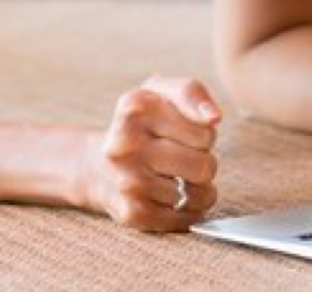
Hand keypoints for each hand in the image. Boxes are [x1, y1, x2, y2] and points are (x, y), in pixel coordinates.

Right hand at [80, 75, 222, 231]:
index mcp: (134, 108)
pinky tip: (169, 198)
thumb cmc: (142, 127)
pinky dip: (187, 210)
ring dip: (196, 189)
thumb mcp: (161, 94)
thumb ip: (191, 93)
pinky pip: (187, 218)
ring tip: (173, 177)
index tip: (181, 133)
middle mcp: (125, 145)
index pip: (207, 132)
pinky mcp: (133, 213)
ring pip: (198, 195)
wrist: (98, 166)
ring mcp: (127, 182)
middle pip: (204, 166)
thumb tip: (214, 117)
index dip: (203, 134)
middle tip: (180, 158)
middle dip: (203, 164)